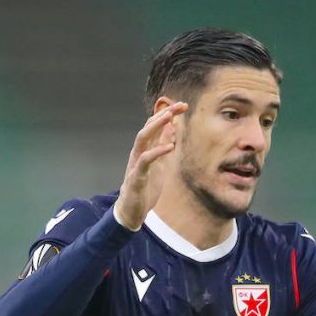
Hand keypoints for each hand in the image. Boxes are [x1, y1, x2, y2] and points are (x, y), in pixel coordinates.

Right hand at [114, 101, 188, 229]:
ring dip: (155, 126)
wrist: (132, 210)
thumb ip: (163, 146)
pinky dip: (157, 152)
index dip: (167, 115)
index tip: (183, 106)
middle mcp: (139, 152)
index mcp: (145, 149)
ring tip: (169, 117)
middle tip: (178, 106)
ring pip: (142, 138)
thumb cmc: (145, 186)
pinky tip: (169, 147)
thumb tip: (171, 129)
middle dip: (163, 115)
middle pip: (148, 127)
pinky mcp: (137, 176)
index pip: (154, 126)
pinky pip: (146, 160)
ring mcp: (136, 163)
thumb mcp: (159, 164)